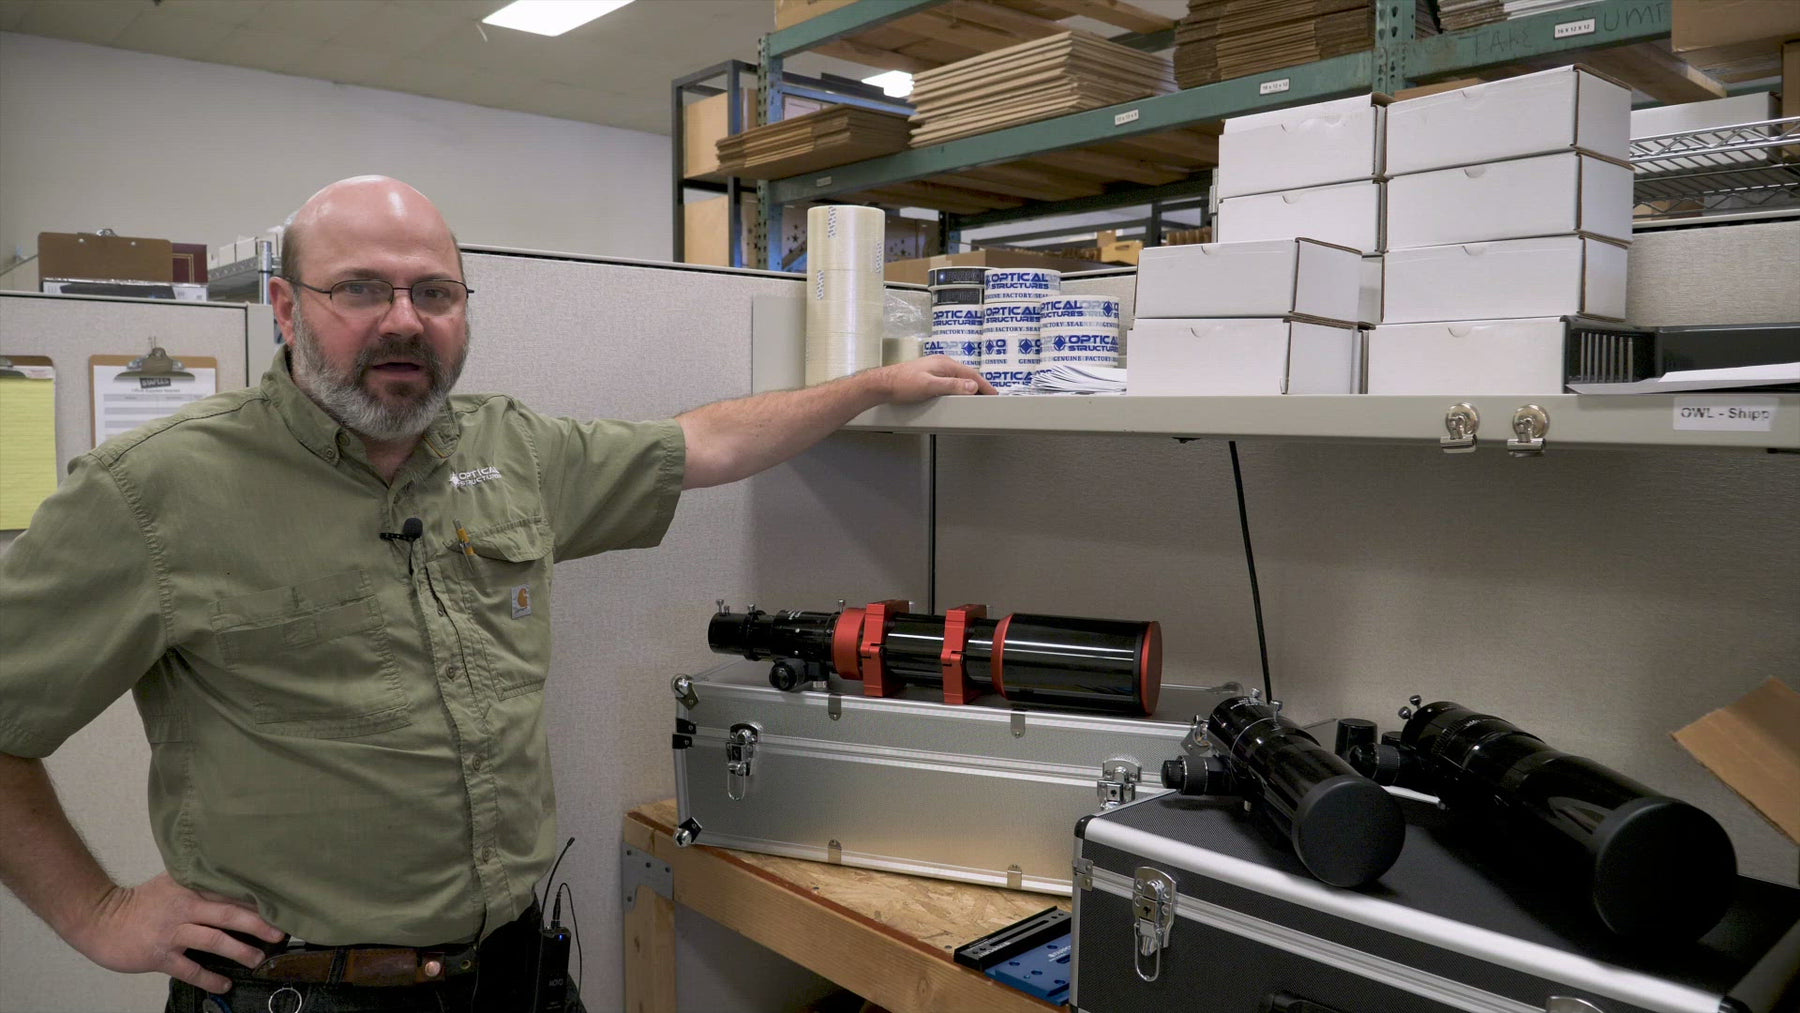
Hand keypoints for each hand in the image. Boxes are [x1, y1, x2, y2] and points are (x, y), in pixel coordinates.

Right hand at [66, 872, 284, 993]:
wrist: (100, 919)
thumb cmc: (140, 903)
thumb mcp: (172, 883)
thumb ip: (200, 883)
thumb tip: (236, 885)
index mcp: (191, 887)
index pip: (230, 892)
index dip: (256, 901)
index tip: (280, 907)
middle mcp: (185, 906)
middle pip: (229, 914)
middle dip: (259, 924)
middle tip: (280, 934)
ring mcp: (172, 931)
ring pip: (214, 940)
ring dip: (240, 951)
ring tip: (258, 959)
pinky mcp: (160, 955)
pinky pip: (190, 969)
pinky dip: (209, 978)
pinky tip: (225, 984)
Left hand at [879, 355, 996, 401]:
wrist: (883, 384)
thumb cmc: (902, 384)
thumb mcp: (930, 386)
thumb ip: (952, 386)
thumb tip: (972, 386)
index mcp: (944, 364)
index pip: (971, 375)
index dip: (984, 385)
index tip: (994, 394)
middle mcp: (941, 364)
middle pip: (966, 375)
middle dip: (980, 386)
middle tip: (989, 397)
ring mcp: (935, 369)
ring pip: (958, 378)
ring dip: (969, 387)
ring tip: (978, 397)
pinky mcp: (929, 375)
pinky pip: (950, 381)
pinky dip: (959, 387)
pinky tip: (958, 394)